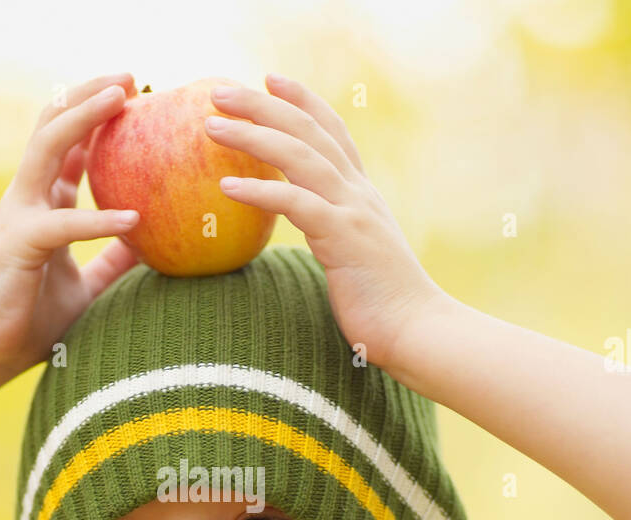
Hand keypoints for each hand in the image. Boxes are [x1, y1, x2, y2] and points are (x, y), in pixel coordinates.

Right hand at [0, 73, 142, 372]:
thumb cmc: (26, 321)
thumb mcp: (82, 286)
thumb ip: (108, 262)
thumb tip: (146, 245)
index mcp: (41, 204)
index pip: (68, 143)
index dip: (97, 114)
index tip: (134, 93)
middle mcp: (27, 198)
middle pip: (54, 125)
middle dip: (90, 94)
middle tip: (130, 76)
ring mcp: (19, 216)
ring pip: (48, 147)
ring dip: (85, 118)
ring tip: (122, 99)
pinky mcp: (18, 244)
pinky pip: (63, 222)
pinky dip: (98, 220)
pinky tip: (133, 219)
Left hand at [203, 73, 452, 372]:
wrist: (418, 330)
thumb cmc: (384, 305)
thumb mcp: (357, 255)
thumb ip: (336, 231)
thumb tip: (311, 227)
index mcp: (362, 194)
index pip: (331, 132)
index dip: (302, 102)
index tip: (270, 79)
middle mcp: (358, 193)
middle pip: (308, 132)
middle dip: (262, 105)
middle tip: (220, 89)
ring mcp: (353, 212)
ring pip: (299, 157)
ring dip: (252, 136)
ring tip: (212, 126)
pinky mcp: (343, 239)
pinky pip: (295, 205)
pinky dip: (260, 191)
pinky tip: (227, 187)